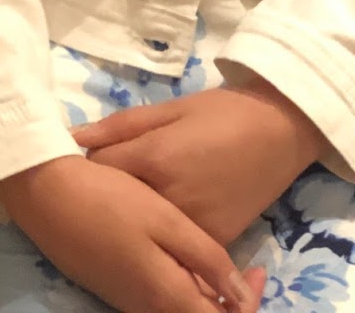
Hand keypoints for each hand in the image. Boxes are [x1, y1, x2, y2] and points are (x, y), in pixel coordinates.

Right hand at [0, 155, 265, 312]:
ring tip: (224, 264)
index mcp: (164, 295)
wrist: (46, 194)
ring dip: (206, 296)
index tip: (259, 273)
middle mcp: (146, 307)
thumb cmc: (111, 199)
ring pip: (178, 310)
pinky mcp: (114, 286)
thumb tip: (241, 299)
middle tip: (250, 270)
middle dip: (230, 302)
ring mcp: (127, 299)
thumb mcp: (165, 220)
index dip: (245, 305)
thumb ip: (206, 260)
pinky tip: (187, 258)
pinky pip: (159, 300)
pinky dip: (183, 288)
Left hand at [74, 81, 327, 245]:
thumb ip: (120, 126)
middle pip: (117, 206)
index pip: (97, 171)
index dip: (90, 164)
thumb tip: (71, 137)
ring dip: (134, 218)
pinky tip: (162, 221)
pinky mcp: (214, 243)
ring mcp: (193, 228)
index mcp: (155, 158)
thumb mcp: (173, 108)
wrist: (282, 131)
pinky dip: (164, 236)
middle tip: (115, 182)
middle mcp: (169, 200)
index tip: (93, 159)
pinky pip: (176, 246)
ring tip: (137, 200)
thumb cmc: (225, 112)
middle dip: (109, 195)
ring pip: (144, 231)